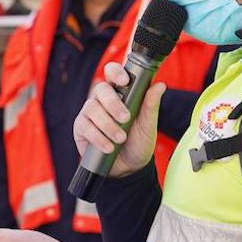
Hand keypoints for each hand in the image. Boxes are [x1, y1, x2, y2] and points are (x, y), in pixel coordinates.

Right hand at [72, 62, 165, 178]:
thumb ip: (151, 105)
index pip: (113, 73)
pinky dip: (98, 137)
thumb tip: (160, 85)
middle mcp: (103, 100)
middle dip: (113, 104)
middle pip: (101, 89)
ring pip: (92, 108)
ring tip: (120, 138)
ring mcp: (90, 113)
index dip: (116, 72)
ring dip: (108, 124)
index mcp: (120, 93)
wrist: (129, 168)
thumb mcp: (148, 125)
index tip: (125, 81)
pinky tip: (109, 147)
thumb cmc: (138, 142)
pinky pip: (85, 126)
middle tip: (126, 119)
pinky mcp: (81, 127)